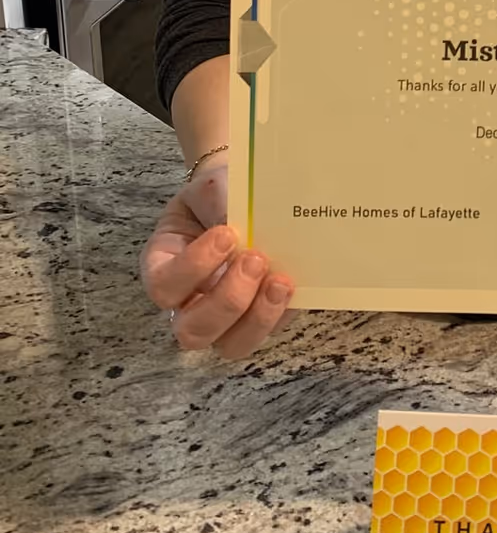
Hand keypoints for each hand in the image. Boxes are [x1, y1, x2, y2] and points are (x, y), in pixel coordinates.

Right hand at [140, 162, 293, 357]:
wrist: (245, 192)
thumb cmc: (220, 192)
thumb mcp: (215, 188)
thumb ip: (222, 204)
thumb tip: (248, 231)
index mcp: (163, 267)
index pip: (164, 286)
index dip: (193, 268)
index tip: (225, 234)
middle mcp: (187, 302)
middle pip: (194, 331)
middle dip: (228, 300)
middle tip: (256, 259)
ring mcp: (224, 317)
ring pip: (231, 345)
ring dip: (258, 317)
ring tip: (280, 281)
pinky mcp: (259, 316)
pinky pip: (269, 330)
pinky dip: (284, 312)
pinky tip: (297, 285)